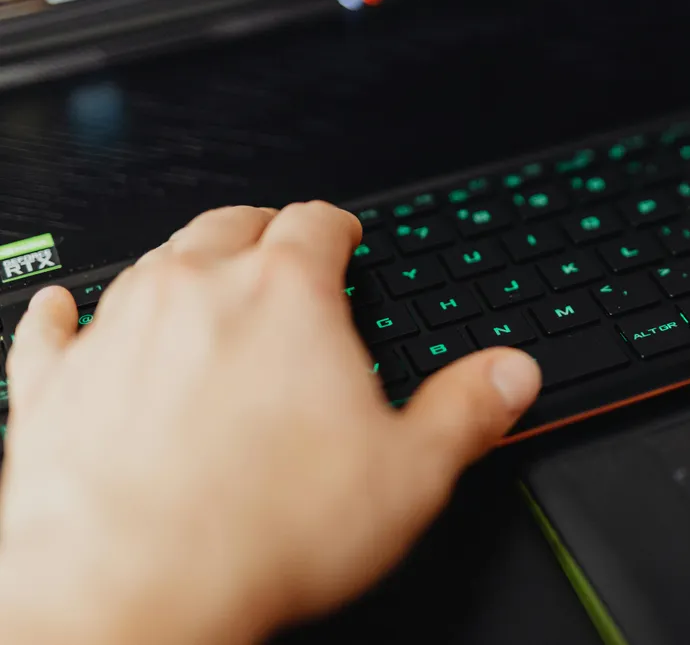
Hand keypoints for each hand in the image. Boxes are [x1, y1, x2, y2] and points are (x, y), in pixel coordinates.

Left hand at [0, 203, 540, 644]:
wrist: (129, 595)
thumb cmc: (262, 532)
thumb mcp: (408, 475)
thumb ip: (467, 410)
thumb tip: (512, 374)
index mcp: (286, 296)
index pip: (318, 222)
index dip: (340, 227)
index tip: (344, 238)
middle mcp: (195, 290)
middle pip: (230, 225)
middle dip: (261, 231)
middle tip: (277, 251)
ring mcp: (115, 330)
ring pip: (151, 263)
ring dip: (182, 267)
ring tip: (201, 285)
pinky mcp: (51, 385)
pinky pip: (50, 327)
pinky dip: (63, 316)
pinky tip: (64, 313)